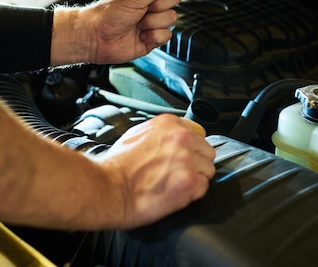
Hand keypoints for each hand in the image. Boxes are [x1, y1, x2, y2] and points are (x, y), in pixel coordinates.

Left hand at [85, 0, 182, 63]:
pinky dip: (154, 36)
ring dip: (153, 23)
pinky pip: (167, 35)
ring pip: (172, 18)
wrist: (96, 38)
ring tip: (138, 24)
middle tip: (144, 9)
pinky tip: (141, 35)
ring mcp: (153, 20)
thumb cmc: (106, 14)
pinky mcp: (153, 37)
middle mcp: (151, 3)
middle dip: (160, 5)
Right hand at [98, 114, 215, 228]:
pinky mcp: (189, 181)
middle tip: (177, 173)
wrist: (109, 189)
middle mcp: (181, 138)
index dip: (191, 148)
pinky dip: (192, 194)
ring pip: (208, 170)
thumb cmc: (117, 166)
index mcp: (169, 124)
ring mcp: (187, 159)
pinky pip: (203, 187)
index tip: (183, 157)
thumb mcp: (137, 134)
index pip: (197, 133)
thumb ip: (161, 132)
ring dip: (195, 178)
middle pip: (206, 151)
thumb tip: (173, 136)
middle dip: (196, 163)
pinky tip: (174, 193)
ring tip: (173, 184)